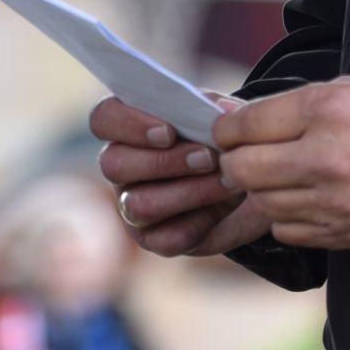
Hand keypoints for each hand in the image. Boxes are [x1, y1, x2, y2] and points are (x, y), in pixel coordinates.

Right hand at [90, 96, 273, 259]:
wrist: (246, 184)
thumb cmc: (222, 142)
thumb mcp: (222, 118)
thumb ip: (217, 111)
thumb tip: (222, 113)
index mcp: (128, 128)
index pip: (103, 119)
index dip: (128, 124)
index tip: (168, 132)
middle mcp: (121, 167)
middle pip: (113, 165)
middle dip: (164, 162)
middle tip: (208, 157)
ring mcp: (132, 206)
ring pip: (138, 204)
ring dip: (188, 192)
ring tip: (227, 181)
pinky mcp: (154, 239)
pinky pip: (167, 238)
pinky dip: (201, 222)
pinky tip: (224, 206)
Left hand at [208, 78, 349, 254]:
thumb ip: (293, 106)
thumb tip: (239, 119)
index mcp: (324, 111)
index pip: (244, 127)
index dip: (227, 130)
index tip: (231, 132)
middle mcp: (324, 158)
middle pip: (242, 170)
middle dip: (236, 162)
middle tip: (248, 156)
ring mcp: (334, 201)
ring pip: (261, 203)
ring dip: (263, 190)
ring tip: (284, 175)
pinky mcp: (345, 232)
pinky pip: (288, 230)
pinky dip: (287, 215)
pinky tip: (306, 198)